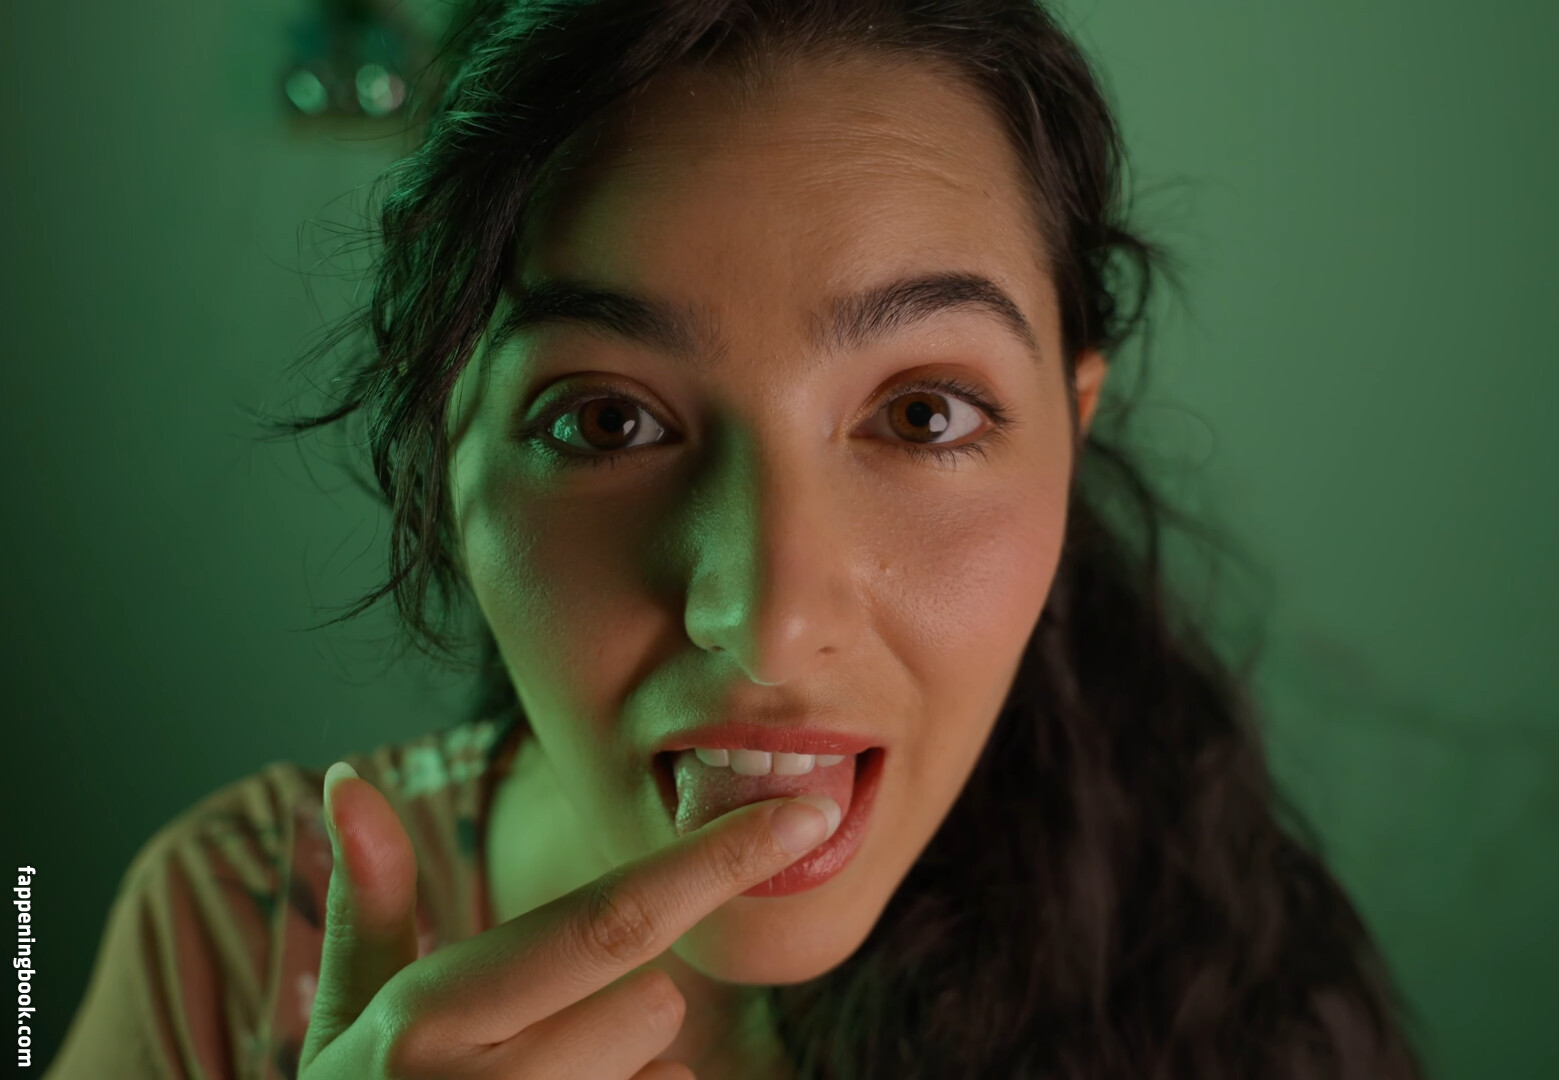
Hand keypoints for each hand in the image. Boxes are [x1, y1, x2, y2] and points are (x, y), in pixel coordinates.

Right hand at [297, 761, 839, 1078]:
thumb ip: (369, 903)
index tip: (804, 816)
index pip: (610, 921)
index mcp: (429, 1019)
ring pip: (667, 1072)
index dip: (718, 862)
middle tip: (534, 1038)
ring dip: (622, 1073)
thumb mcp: (348, 1020)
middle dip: (620, 1004)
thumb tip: (347, 777)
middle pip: (655, 1002)